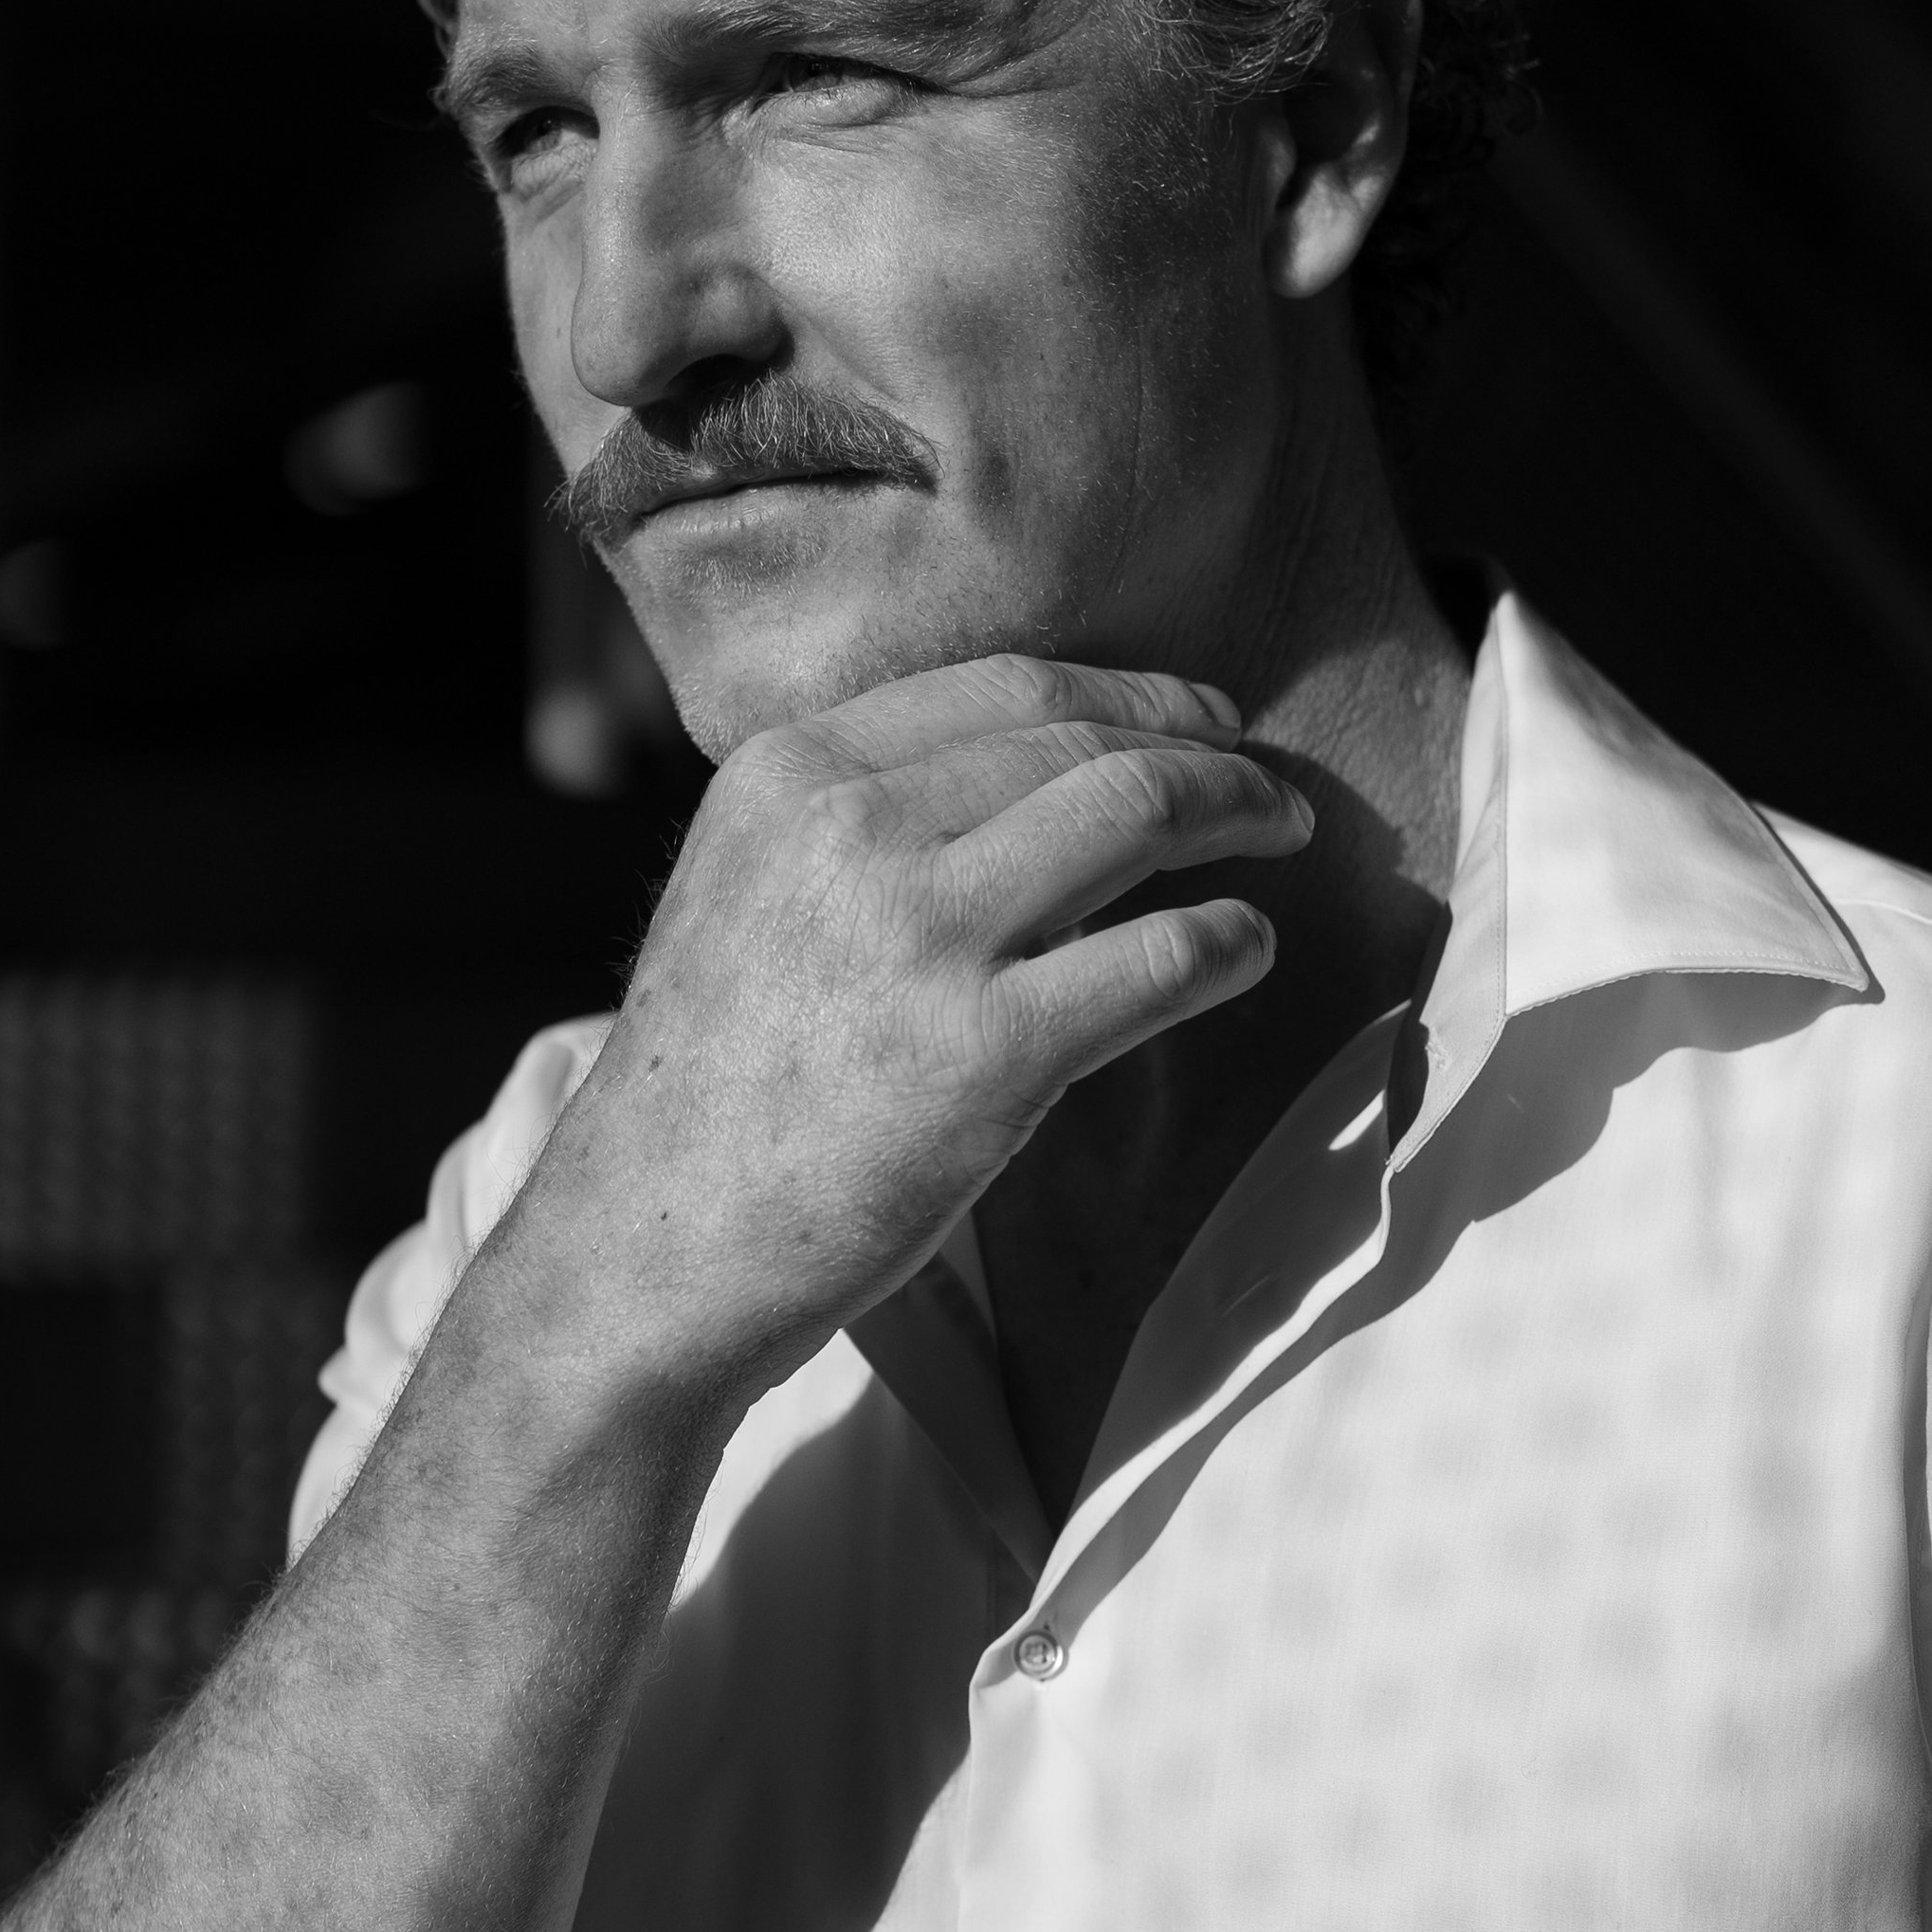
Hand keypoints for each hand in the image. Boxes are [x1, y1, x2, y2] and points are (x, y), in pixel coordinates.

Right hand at [545, 651, 1312, 1380]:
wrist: (652, 1245)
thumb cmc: (713, 1087)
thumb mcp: (745, 891)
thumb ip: (856, 822)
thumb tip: (1028, 781)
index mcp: (788, 773)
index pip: (1002, 686)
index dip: (1126, 691)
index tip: (1191, 716)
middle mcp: (850, 828)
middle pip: (1082, 736)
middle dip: (1200, 743)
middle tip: (1260, 781)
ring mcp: (921, 935)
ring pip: (1137, 809)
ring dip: (1236, 809)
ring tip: (1279, 835)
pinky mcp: (987, 1051)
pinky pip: (1164, 956)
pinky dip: (1233, 941)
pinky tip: (1249, 949)